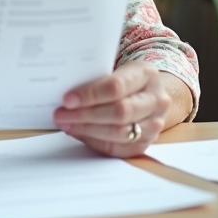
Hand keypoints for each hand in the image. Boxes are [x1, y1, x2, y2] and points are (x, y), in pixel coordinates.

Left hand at [53, 62, 171, 157]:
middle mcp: (156, 100)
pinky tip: (80, 134)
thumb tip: (66, 97)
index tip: (67, 99)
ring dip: (88, 130)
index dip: (90, 94)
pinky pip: (119, 149)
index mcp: (147, 75)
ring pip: (119, 133)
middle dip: (86, 115)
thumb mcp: (115, 68)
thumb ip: (95, 78)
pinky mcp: (147, 142)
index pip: (116, 87)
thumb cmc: (124, 78)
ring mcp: (155, 124)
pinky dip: (96, 142)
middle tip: (61, 115)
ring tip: (67, 125)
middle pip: (119, 112)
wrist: (148, 92)